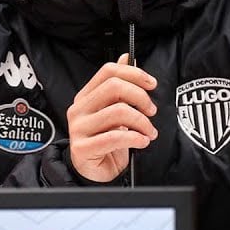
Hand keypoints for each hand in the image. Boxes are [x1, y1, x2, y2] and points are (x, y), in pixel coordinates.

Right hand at [66, 54, 157, 181]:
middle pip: (114, 87)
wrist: (96, 172)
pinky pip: (114, 137)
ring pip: (118, 112)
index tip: (151, 84)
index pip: (108, 71)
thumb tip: (126, 57)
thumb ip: (120, 85)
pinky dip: (135, 138)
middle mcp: (79, 109)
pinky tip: (142, 141)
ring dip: (142, 122)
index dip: (134, 73)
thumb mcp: (115, 109)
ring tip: (149, 131)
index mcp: (86, 96)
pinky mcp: (82, 148)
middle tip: (152, 110)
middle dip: (140, 97)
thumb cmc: (107, 139)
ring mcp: (78, 128)